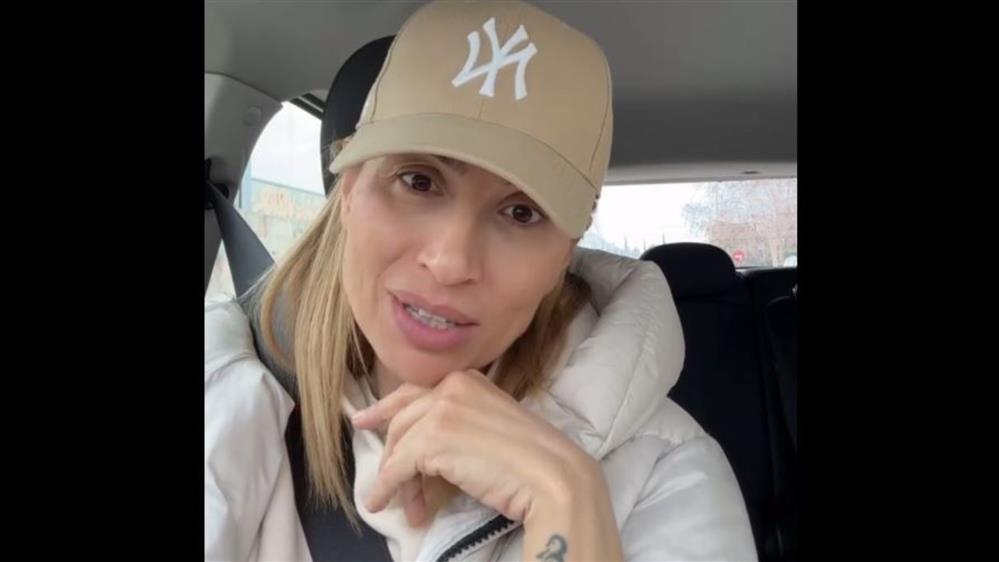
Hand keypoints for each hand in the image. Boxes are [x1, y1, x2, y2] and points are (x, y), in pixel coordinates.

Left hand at [350, 369, 595, 526]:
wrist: (550, 475)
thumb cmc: (530, 457)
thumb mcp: (490, 423)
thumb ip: (459, 421)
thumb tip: (423, 448)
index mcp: (467, 378)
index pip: (415, 393)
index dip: (386, 409)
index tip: (365, 420)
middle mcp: (450, 386)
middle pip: (402, 420)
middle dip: (393, 454)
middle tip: (386, 481)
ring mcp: (440, 410)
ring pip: (399, 446)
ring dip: (397, 479)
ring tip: (405, 506)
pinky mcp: (431, 439)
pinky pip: (396, 467)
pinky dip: (386, 487)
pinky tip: (383, 502)